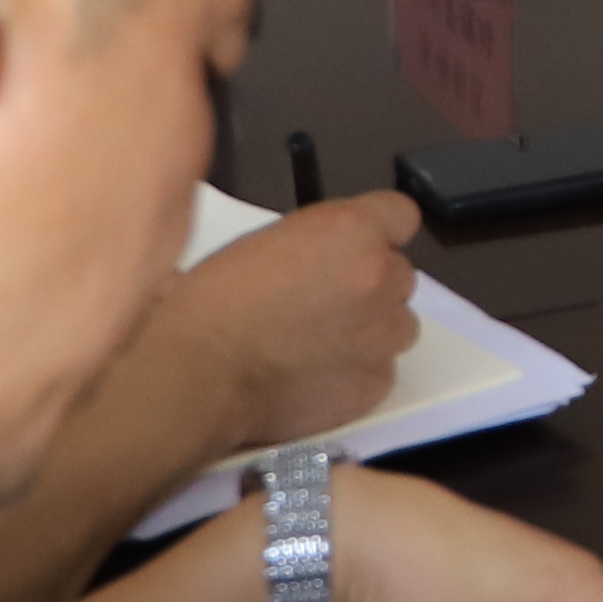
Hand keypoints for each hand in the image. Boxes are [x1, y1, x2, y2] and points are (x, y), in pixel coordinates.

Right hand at [154, 197, 423, 451]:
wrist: (201, 371)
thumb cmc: (216, 299)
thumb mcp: (267, 241)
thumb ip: (317, 244)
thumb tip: (329, 260)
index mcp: (352, 229)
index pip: (401, 216)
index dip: (379, 233)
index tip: (357, 250)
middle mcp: (380, 276)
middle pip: (400, 274)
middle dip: (370, 286)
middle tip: (326, 305)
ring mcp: (383, 335)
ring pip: (398, 325)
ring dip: (371, 330)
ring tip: (323, 345)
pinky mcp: (375, 385)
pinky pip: (381, 371)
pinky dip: (357, 373)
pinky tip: (316, 378)